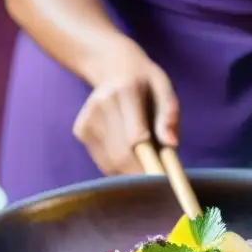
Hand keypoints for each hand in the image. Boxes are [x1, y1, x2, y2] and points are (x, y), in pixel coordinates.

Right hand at [73, 44, 179, 175]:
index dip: (149, 164)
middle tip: (159, 184)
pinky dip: (118, 167)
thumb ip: (169, 115)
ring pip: (110, 164)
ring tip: (145, 163)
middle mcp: (101, 105)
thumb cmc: (147, 84)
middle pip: (121, 155)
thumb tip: (171, 144)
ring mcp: (87, 118)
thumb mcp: (165, 90)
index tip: (164, 182)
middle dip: (141, 175)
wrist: (113, 67)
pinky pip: (102, 162)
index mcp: (125, 92)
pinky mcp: (80, 130)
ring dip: (130, 173)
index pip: (136, 138)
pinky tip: (128, 155)